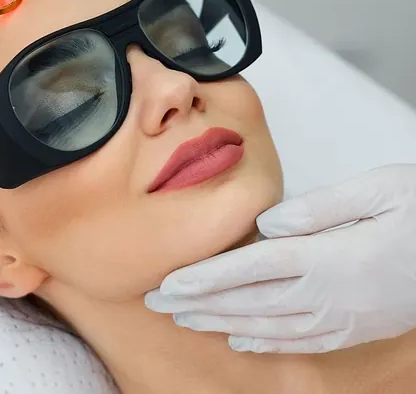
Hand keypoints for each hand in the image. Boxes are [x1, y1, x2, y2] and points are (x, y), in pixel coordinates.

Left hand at [145, 164, 415, 352]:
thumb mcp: (378, 191)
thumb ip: (320, 207)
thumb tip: (269, 223)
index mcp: (326, 256)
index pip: (249, 270)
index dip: (204, 279)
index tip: (168, 284)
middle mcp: (327, 294)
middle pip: (248, 302)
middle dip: (198, 303)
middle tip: (157, 302)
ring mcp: (341, 317)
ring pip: (268, 326)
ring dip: (221, 323)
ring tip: (185, 320)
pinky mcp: (354, 329)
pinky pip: (301, 343)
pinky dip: (266, 343)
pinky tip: (242, 341)